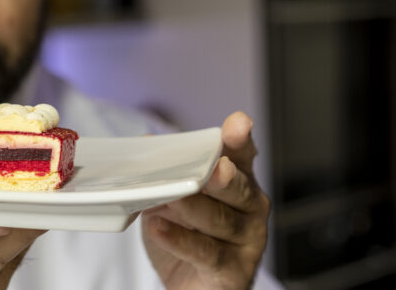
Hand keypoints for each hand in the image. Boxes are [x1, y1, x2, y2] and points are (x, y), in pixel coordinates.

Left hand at [141, 112, 270, 289]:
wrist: (189, 284)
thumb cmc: (188, 236)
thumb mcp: (174, 200)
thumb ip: (169, 173)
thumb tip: (146, 143)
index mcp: (237, 183)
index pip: (242, 156)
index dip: (239, 140)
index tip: (237, 123)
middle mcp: (249, 209)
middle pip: (238, 188)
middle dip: (224, 177)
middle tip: (213, 168)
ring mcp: (246, 241)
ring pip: (221, 221)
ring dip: (193, 208)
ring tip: (170, 199)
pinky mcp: (232, 270)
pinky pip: (207, 253)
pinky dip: (180, 240)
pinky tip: (159, 228)